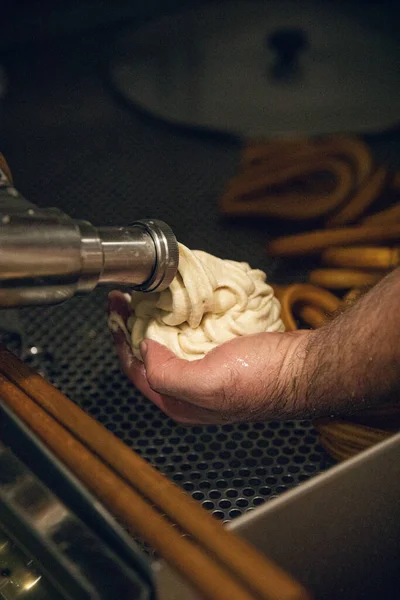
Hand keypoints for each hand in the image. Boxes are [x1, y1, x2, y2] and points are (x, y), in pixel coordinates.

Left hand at [108, 291, 309, 423]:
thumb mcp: (207, 384)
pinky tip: (181, 301)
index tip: (116, 310)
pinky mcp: (224, 353)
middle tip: (127, 298)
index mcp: (179, 402)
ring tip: (148, 295)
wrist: (304, 368)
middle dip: (134, 326)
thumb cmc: (262, 380)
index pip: (136, 370)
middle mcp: (190, 389)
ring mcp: (208, 370)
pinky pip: (193, 333)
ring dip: (157, 319)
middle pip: (150, 355)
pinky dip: (182, 316)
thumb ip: (166, 374)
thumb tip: (144, 350)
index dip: (120, 339)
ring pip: (171, 342)